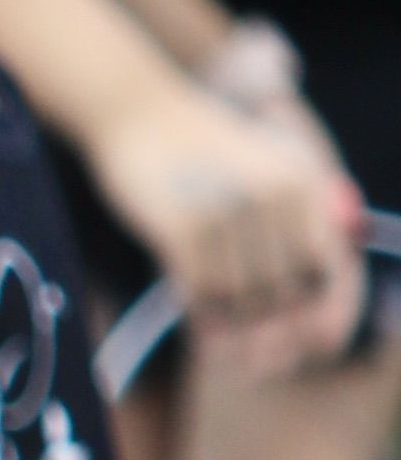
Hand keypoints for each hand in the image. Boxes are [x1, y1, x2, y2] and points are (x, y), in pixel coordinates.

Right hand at [96, 76, 367, 365]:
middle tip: (251, 347)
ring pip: (239, 297)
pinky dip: (198, 312)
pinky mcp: (182, 228)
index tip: (307, 342)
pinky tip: (193, 313)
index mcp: (300, 183)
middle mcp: (270, 199)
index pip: (322, 272)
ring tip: (217, 327)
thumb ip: (300, 220)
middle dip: (265, 325)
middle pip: (281, 292)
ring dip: (228, 321)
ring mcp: (226, 214)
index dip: (315, 313)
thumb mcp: (266, 168)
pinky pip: (199, 292)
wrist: (138, 111)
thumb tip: (317, 293)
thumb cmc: (201, 146)